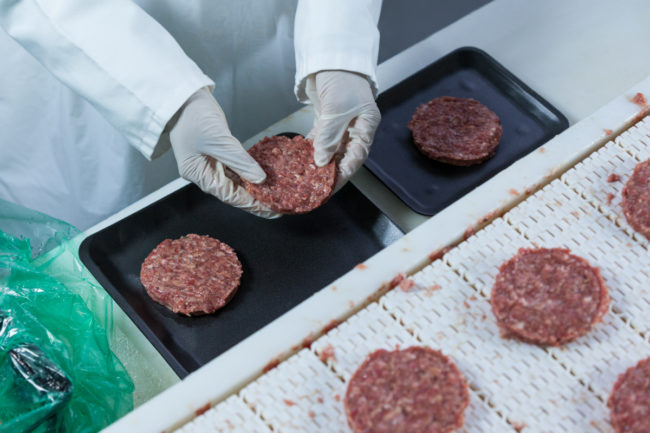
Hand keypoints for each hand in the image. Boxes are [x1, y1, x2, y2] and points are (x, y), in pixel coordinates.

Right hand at [169, 87, 279, 218]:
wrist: (183, 94)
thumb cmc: (193, 116)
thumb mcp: (218, 140)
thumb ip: (240, 161)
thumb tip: (259, 179)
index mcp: (198, 174)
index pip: (229, 195)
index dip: (251, 203)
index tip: (271, 209)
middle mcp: (204, 171)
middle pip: (233, 190)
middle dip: (255, 197)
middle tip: (278, 204)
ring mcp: (210, 161)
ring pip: (235, 179)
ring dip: (253, 185)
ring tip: (273, 192)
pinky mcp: (217, 150)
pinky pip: (235, 165)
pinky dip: (248, 170)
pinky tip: (262, 175)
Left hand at [305, 70, 380, 190]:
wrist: (331, 56)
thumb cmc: (342, 79)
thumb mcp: (337, 109)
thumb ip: (329, 136)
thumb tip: (321, 160)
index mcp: (366, 125)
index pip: (356, 156)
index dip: (344, 172)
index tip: (331, 186)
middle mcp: (355, 127)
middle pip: (344, 155)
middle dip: (331, 171)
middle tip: (317, 187)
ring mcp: (340, 123)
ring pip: (331, 149)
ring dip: (319, 162)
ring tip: (307, 176)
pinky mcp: (326, 118)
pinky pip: (320, 138)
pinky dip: (311, 148)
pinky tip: (301, 158)